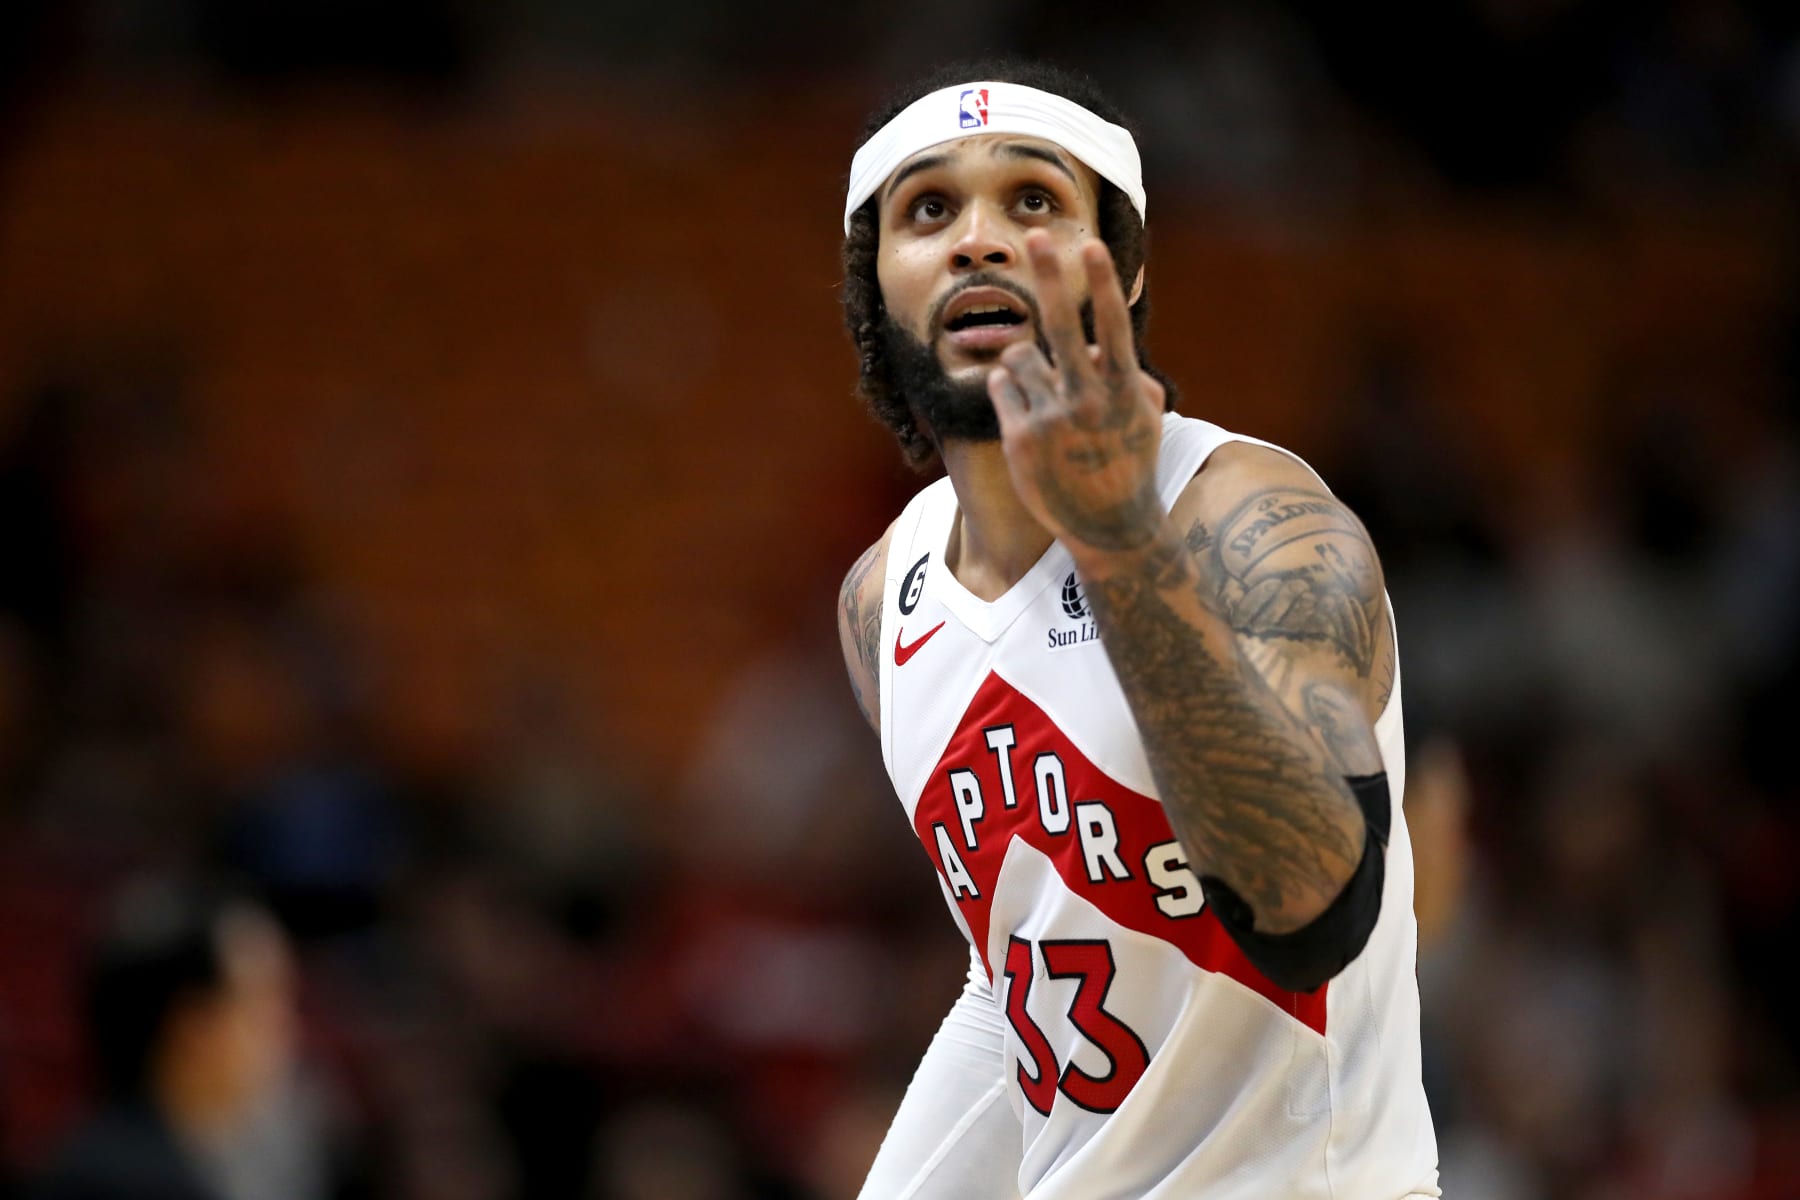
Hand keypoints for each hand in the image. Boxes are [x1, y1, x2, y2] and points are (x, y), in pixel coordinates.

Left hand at [987, 232, 1167, 554]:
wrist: (1109, 526)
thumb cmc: (1129, 460)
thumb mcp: (1145, 416)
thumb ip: (1129, 375)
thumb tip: (1100, 345)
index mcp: (1123, 391)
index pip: (1111, 326)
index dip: (1101, 284)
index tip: (1090, 247)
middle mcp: (1087, 401)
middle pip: (1060, 326)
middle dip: (1050, 276)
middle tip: (1035, 236)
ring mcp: (1051, 420)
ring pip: (1021, 357)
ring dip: (1027, 363)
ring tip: (1046, 397)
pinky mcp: (1020, 437)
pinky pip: (1002, 385)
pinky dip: (1011, 389)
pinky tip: (1029, 417)